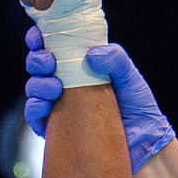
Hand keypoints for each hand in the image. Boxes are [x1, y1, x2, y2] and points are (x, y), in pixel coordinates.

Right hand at [23, 41, 175, 170]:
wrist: (143, 142)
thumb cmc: (137, 106)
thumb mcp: (130, 76)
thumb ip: (116, 58)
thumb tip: (91, 55)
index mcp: (77, 65)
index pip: (51, 46)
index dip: (38, 38)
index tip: (38, 35)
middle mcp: (65, 83)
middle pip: (37, 66)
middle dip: (37, 59)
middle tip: (49, 62)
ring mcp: (59, 106)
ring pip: (34, 89)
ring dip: (37, 84)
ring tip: (54, 86)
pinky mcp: (56, 129)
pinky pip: (35, 117)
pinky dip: (35, 108)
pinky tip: (45, 105)